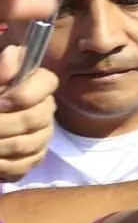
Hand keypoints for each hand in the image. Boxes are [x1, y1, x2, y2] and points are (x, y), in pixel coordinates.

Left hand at [0, 45, 57, 181]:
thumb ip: (3, 66)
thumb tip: (10, 58)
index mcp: (37, 82)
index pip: (47, 83)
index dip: (25, 95)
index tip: (0, 102)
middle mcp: (46, 107)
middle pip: (37, 118)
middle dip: (4, 124)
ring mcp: (42, 134)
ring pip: (29, 144)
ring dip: (0, 145)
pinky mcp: (35, 156)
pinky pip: (25, 165)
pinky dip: (3, 165)